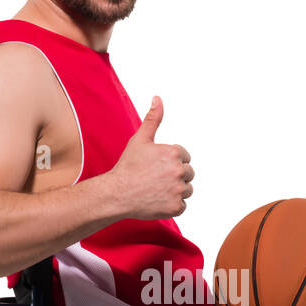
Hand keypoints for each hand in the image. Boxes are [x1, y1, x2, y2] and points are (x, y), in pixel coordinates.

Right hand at [109, 96, 194, 218]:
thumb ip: (153, 119)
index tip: (156, 167)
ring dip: (176, 191)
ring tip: (156, 189)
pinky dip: (172, 205)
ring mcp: (178, 190)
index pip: (185, 157)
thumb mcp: (140, 140)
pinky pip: (182, 206)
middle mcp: (179, 171)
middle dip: (175, 176)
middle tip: (155, 179)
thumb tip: (158, 99)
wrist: (117, 194)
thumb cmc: (128, 166)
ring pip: (187, 190)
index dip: (170, 162)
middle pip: (188, 173)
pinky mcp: (176, 207)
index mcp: (174, 152)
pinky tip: (157, 200)